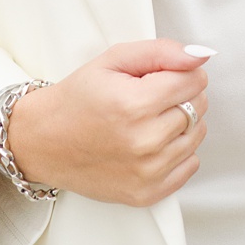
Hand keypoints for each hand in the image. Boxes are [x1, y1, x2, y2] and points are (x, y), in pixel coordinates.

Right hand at [3, 40, 209, 206]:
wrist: (44, 141)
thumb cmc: (76, 99)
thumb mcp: (110, 60)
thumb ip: (159, 52)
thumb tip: (200, 54)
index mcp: (134, 104)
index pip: (193, 81)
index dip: (180, 72)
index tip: (162, 75)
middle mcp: (144, 141)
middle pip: (197, 108)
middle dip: (180, 96)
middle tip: (149, 96)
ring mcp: (148, 171)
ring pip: (197, 136)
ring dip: (180, 124)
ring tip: (148, 119)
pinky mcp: (148, 192)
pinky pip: (190, 165)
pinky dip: (177, 151)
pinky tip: (150, 142)